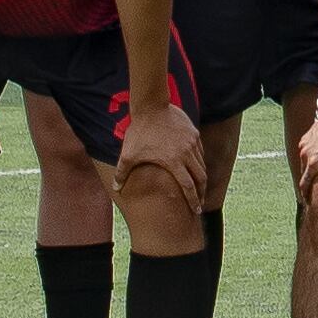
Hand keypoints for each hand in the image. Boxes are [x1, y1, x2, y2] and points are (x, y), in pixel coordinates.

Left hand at [112, 98, 203, 221]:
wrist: (151, 107)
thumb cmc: (138, 132)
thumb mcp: (127, 154)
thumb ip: (121, 173)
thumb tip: (116, 189)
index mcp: (173, 162)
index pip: (188, 186)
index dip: (193, 200)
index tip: (196, 210)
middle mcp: (187, 153)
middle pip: (201, 178)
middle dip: (202, 192)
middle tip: (200, 203)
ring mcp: (192, 142)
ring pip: (202, 164)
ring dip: (201, 178)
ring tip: (199, 187)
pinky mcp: (194, 133)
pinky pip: (200, 152)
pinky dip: (199, 162)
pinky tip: (196, 167)